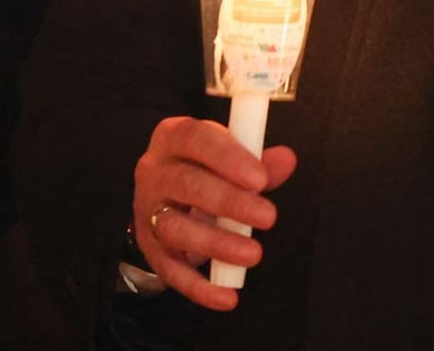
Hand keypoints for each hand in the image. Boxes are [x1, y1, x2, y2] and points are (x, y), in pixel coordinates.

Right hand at [131, 116, 297, 311]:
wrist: (163, 197)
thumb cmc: (202, 170)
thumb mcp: (228, 158)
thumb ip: (257, 161)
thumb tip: (285, 159)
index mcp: (173, 137)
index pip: (194, 138)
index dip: (226, 157)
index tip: (260, 179)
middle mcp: (154, 171)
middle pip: (185, 183)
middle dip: (228, 202)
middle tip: (268, 217)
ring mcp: (148, 210)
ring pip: (174, 227)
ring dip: (215, 242)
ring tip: (252, 253)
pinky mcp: (150, 247)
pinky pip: (169, 269)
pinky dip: (198, 286)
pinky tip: (226, 296)